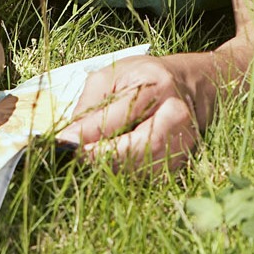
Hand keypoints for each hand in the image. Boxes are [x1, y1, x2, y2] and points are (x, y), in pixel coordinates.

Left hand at [58, 56, 213, 173]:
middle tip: (79, 155)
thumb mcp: (112, 76)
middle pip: (136, 149)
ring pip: (141, 168)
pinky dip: (126, 173)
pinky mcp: (183, 161)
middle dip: (102, 156)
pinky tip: (116, 160)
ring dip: (112, 167)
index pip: (119, 117)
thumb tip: (68, 138)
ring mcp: (185, 142)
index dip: (89, 134)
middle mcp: (176, 116)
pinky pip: (148, 177)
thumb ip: (90, 105)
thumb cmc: (144, 77)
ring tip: (95, 155)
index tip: (64, 142)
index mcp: (157, 86)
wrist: (189, 86)